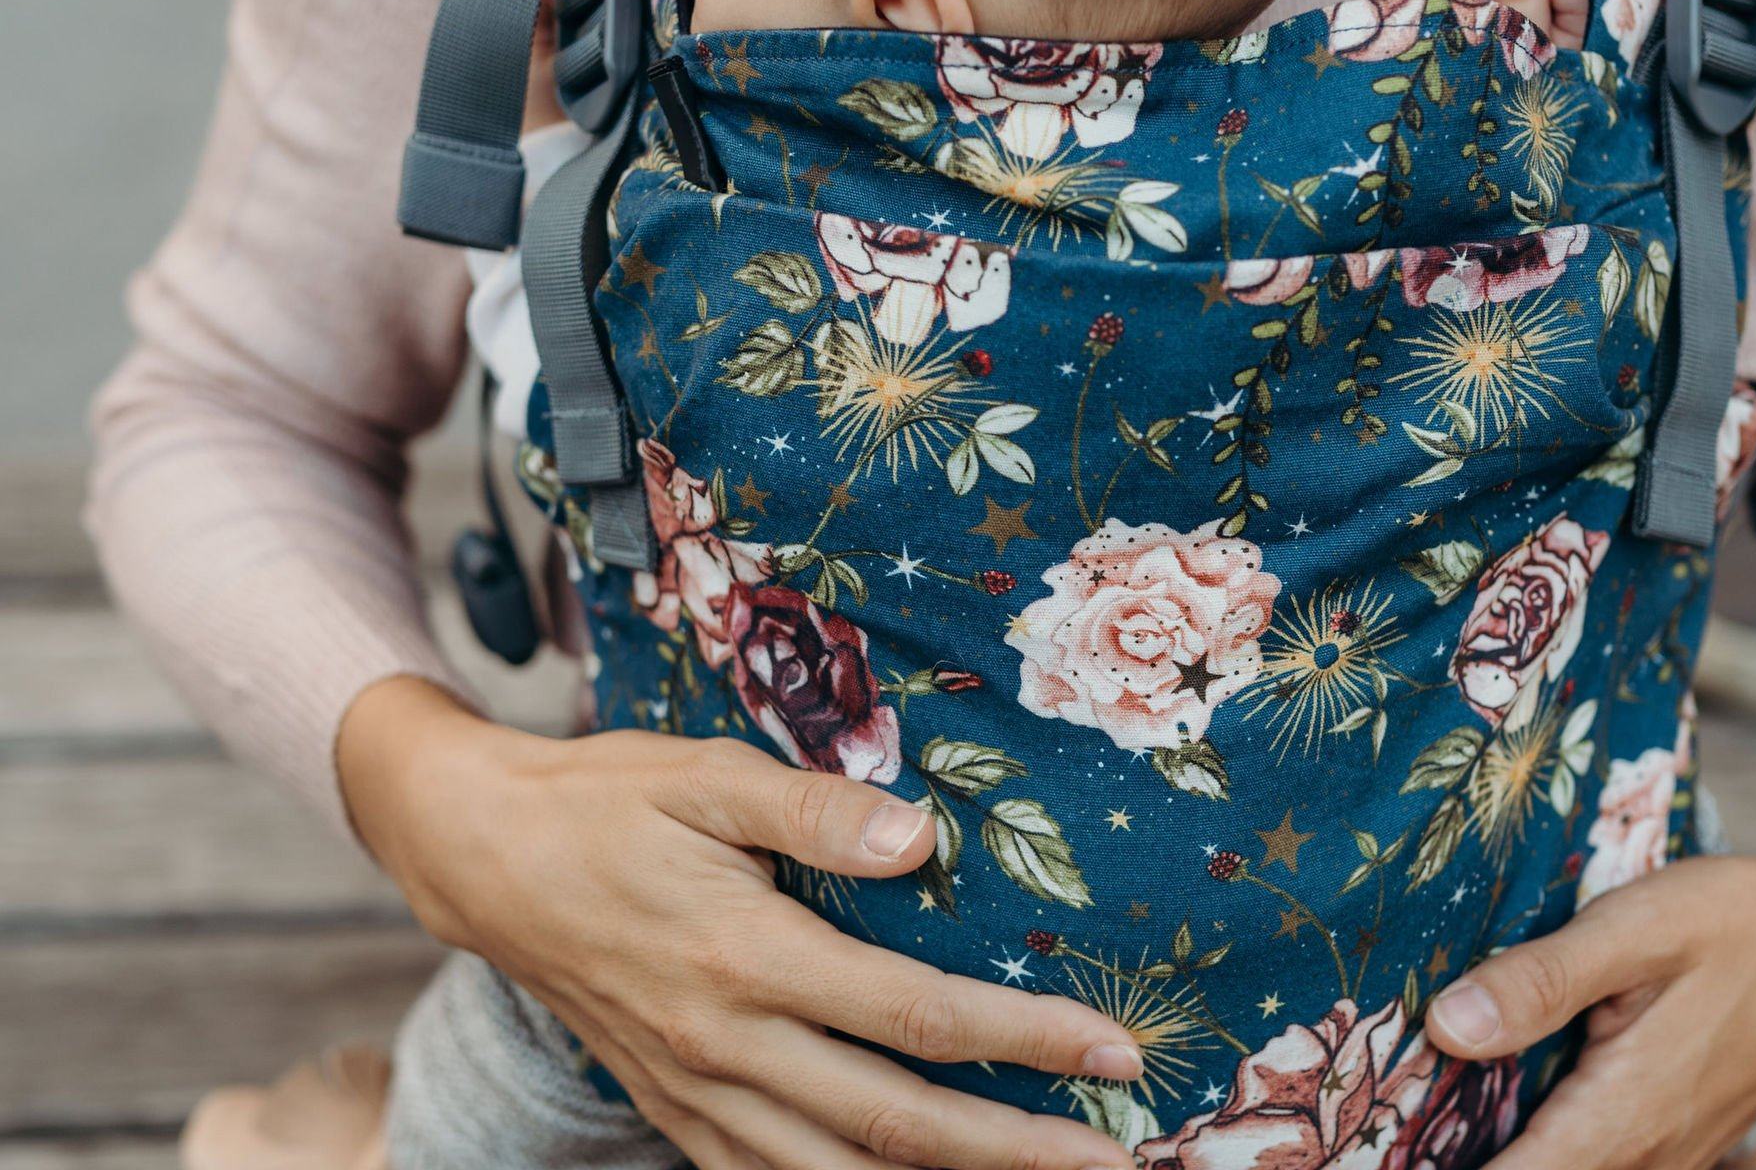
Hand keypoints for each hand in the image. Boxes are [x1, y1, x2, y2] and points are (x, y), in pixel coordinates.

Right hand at [338, 678, 1144, 1169]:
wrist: (484, 857)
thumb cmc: (606, 800)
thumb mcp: (705, 776)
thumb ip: (816, 811)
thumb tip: (922, 840)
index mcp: (747, 958)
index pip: (918, 1017)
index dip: (1027, 1041)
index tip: (1116, 1051)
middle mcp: (728, 1047)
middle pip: (899, 1127)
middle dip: (1017, 1153)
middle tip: (1120, 1166)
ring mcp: (697, 1094)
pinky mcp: (674, 1110)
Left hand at [1421, 784, 1755, 1168]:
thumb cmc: (1732, 922)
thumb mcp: (1631, 930)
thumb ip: (1539, 983)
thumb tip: (1446, 1028)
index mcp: (1626, 1115)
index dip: (1441, 1169)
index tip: (1378, 1151)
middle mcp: (1648, 1155)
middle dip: (1457, 1156)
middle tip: (1385, 1131)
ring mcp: (1669, 1153)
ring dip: (1504, 1152)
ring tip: (1417, 1124)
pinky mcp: (1678, 1137)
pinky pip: (1598, 1159)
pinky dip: (1543, 1145)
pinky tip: (1491, 1104)